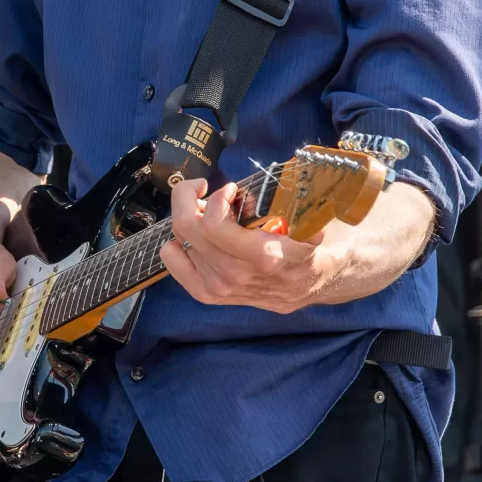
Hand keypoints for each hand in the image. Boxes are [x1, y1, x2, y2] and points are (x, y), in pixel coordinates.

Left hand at [159, 177, 333, 313]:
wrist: (309, 287)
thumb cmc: (306, 249)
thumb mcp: (309, 225)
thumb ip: (289, 208)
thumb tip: (258, 189)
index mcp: (261, 256)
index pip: (213, 224)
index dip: (216, 197)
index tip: (230, 188)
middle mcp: (234, 274)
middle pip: (186, 226)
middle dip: (190, 196)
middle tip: (205, 189)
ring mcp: (217, 286)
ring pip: (179, 237)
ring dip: (189, 217)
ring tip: (207, 212)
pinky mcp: (206, 293)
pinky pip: (171, 259)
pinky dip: (176, 240)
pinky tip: (196, 235)